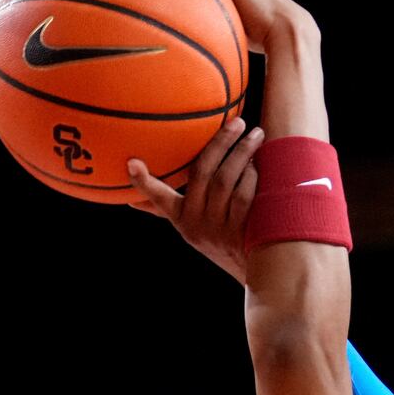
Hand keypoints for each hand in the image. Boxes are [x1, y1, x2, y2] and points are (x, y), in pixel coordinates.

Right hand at [127, 117, 264, 283]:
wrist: (258, 272)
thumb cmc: (223, 241)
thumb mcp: (193, 229)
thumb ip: (168, 210)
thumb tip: (132, 201)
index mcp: (182, 219)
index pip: (160, 198)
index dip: (144, 183)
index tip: (132, 163)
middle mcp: (196, 225)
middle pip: (203, 173)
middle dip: (220, 143)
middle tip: (238, 122)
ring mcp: (218, 230)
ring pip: (224, 181)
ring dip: (241, 154)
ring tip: (256, 136)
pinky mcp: (240, 233)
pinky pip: (244, 196)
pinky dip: (252, 177)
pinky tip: (262, 164)